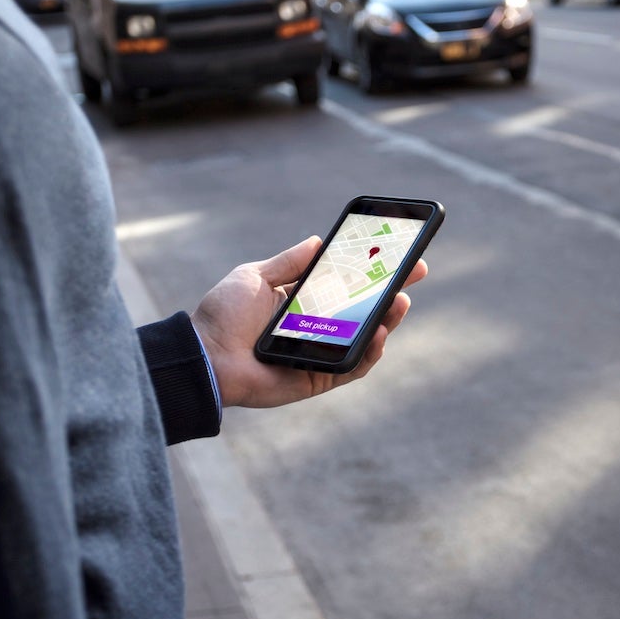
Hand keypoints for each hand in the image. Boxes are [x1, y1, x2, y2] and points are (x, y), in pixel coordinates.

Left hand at [192, 237, 427, 409]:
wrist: (204, 355)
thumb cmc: (223, 315)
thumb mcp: (255, 276)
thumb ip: (288, 262)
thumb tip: (318, 240)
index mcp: (302, 301)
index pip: (346, 284)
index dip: (372, 270)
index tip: (396, 252)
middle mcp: (316, 327)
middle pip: (364, 309)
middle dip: (392, 291)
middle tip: (415, 272)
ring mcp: (320, 353)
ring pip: (365, 338)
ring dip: (387, 320)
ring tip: (399, 302)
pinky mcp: (318, 377)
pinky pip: (352, 367)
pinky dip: (369, 352)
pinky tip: (379, 334)